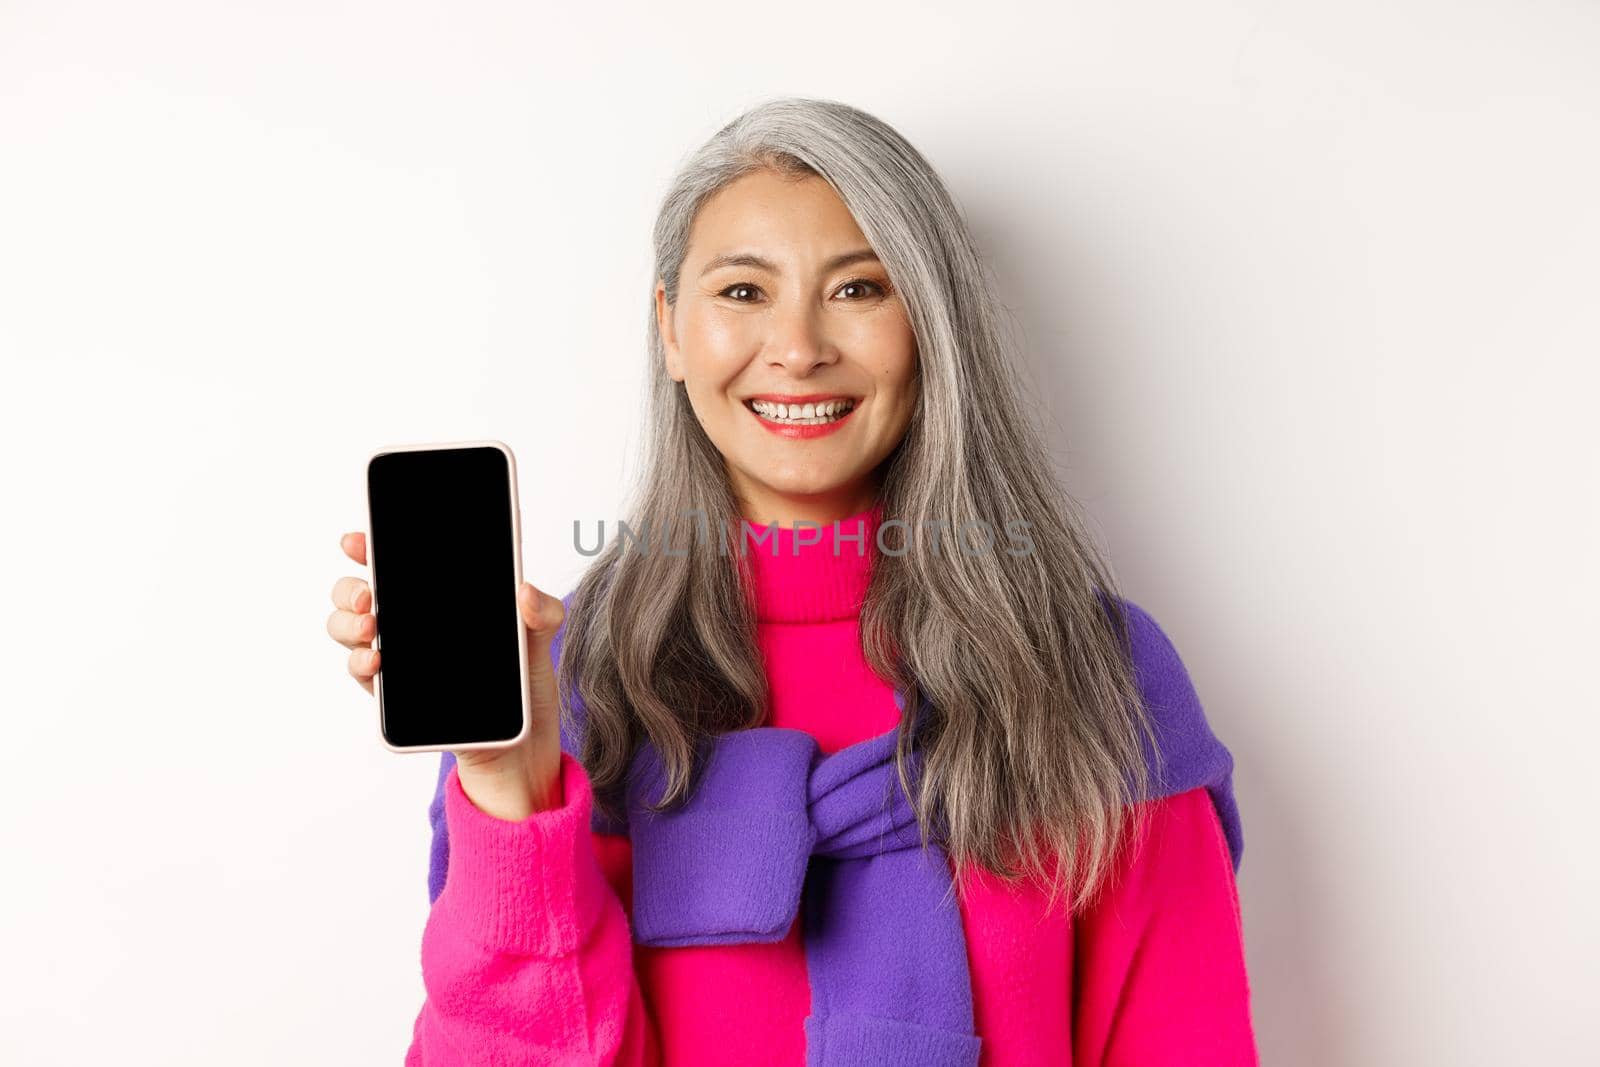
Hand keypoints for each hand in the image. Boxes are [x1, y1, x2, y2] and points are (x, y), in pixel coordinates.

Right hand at [327, 531, 565, 819]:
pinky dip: (359, 664)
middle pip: (357, 593)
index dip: (368, 546)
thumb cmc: (525, 682)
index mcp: (438, 598)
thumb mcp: (540, 639)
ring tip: (370, 628)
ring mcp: (397, 657)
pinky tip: (375, 661)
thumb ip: (541, 611)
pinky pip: (362, 673)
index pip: (395, 562)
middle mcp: (410, 623)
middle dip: (349, 587)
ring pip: (348, 630)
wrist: (522, 743)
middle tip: (369, 595)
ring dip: (347, 624)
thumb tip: (524, 591)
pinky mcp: (395, 694)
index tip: (358, 541)